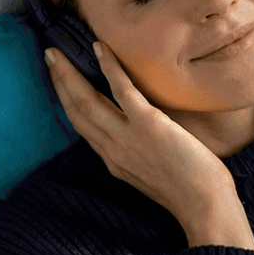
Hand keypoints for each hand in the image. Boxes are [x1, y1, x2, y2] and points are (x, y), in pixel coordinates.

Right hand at [45, 40, 234, 228]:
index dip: (66, 100)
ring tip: (58, 52)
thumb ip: (138, 151)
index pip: (82, 126)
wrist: (205, 207)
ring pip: (88, 101)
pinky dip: (109, 67)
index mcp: (113, 160)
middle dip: (60, 81)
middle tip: (48, 56)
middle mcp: (113, 149)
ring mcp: (128, 137)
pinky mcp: (148, 125)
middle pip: (77, 111)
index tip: (58, 78)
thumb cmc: (189, 190)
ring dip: (69, 73)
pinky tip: (100, 47)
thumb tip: (138, 128)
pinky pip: (122, 91)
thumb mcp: (151, 172)